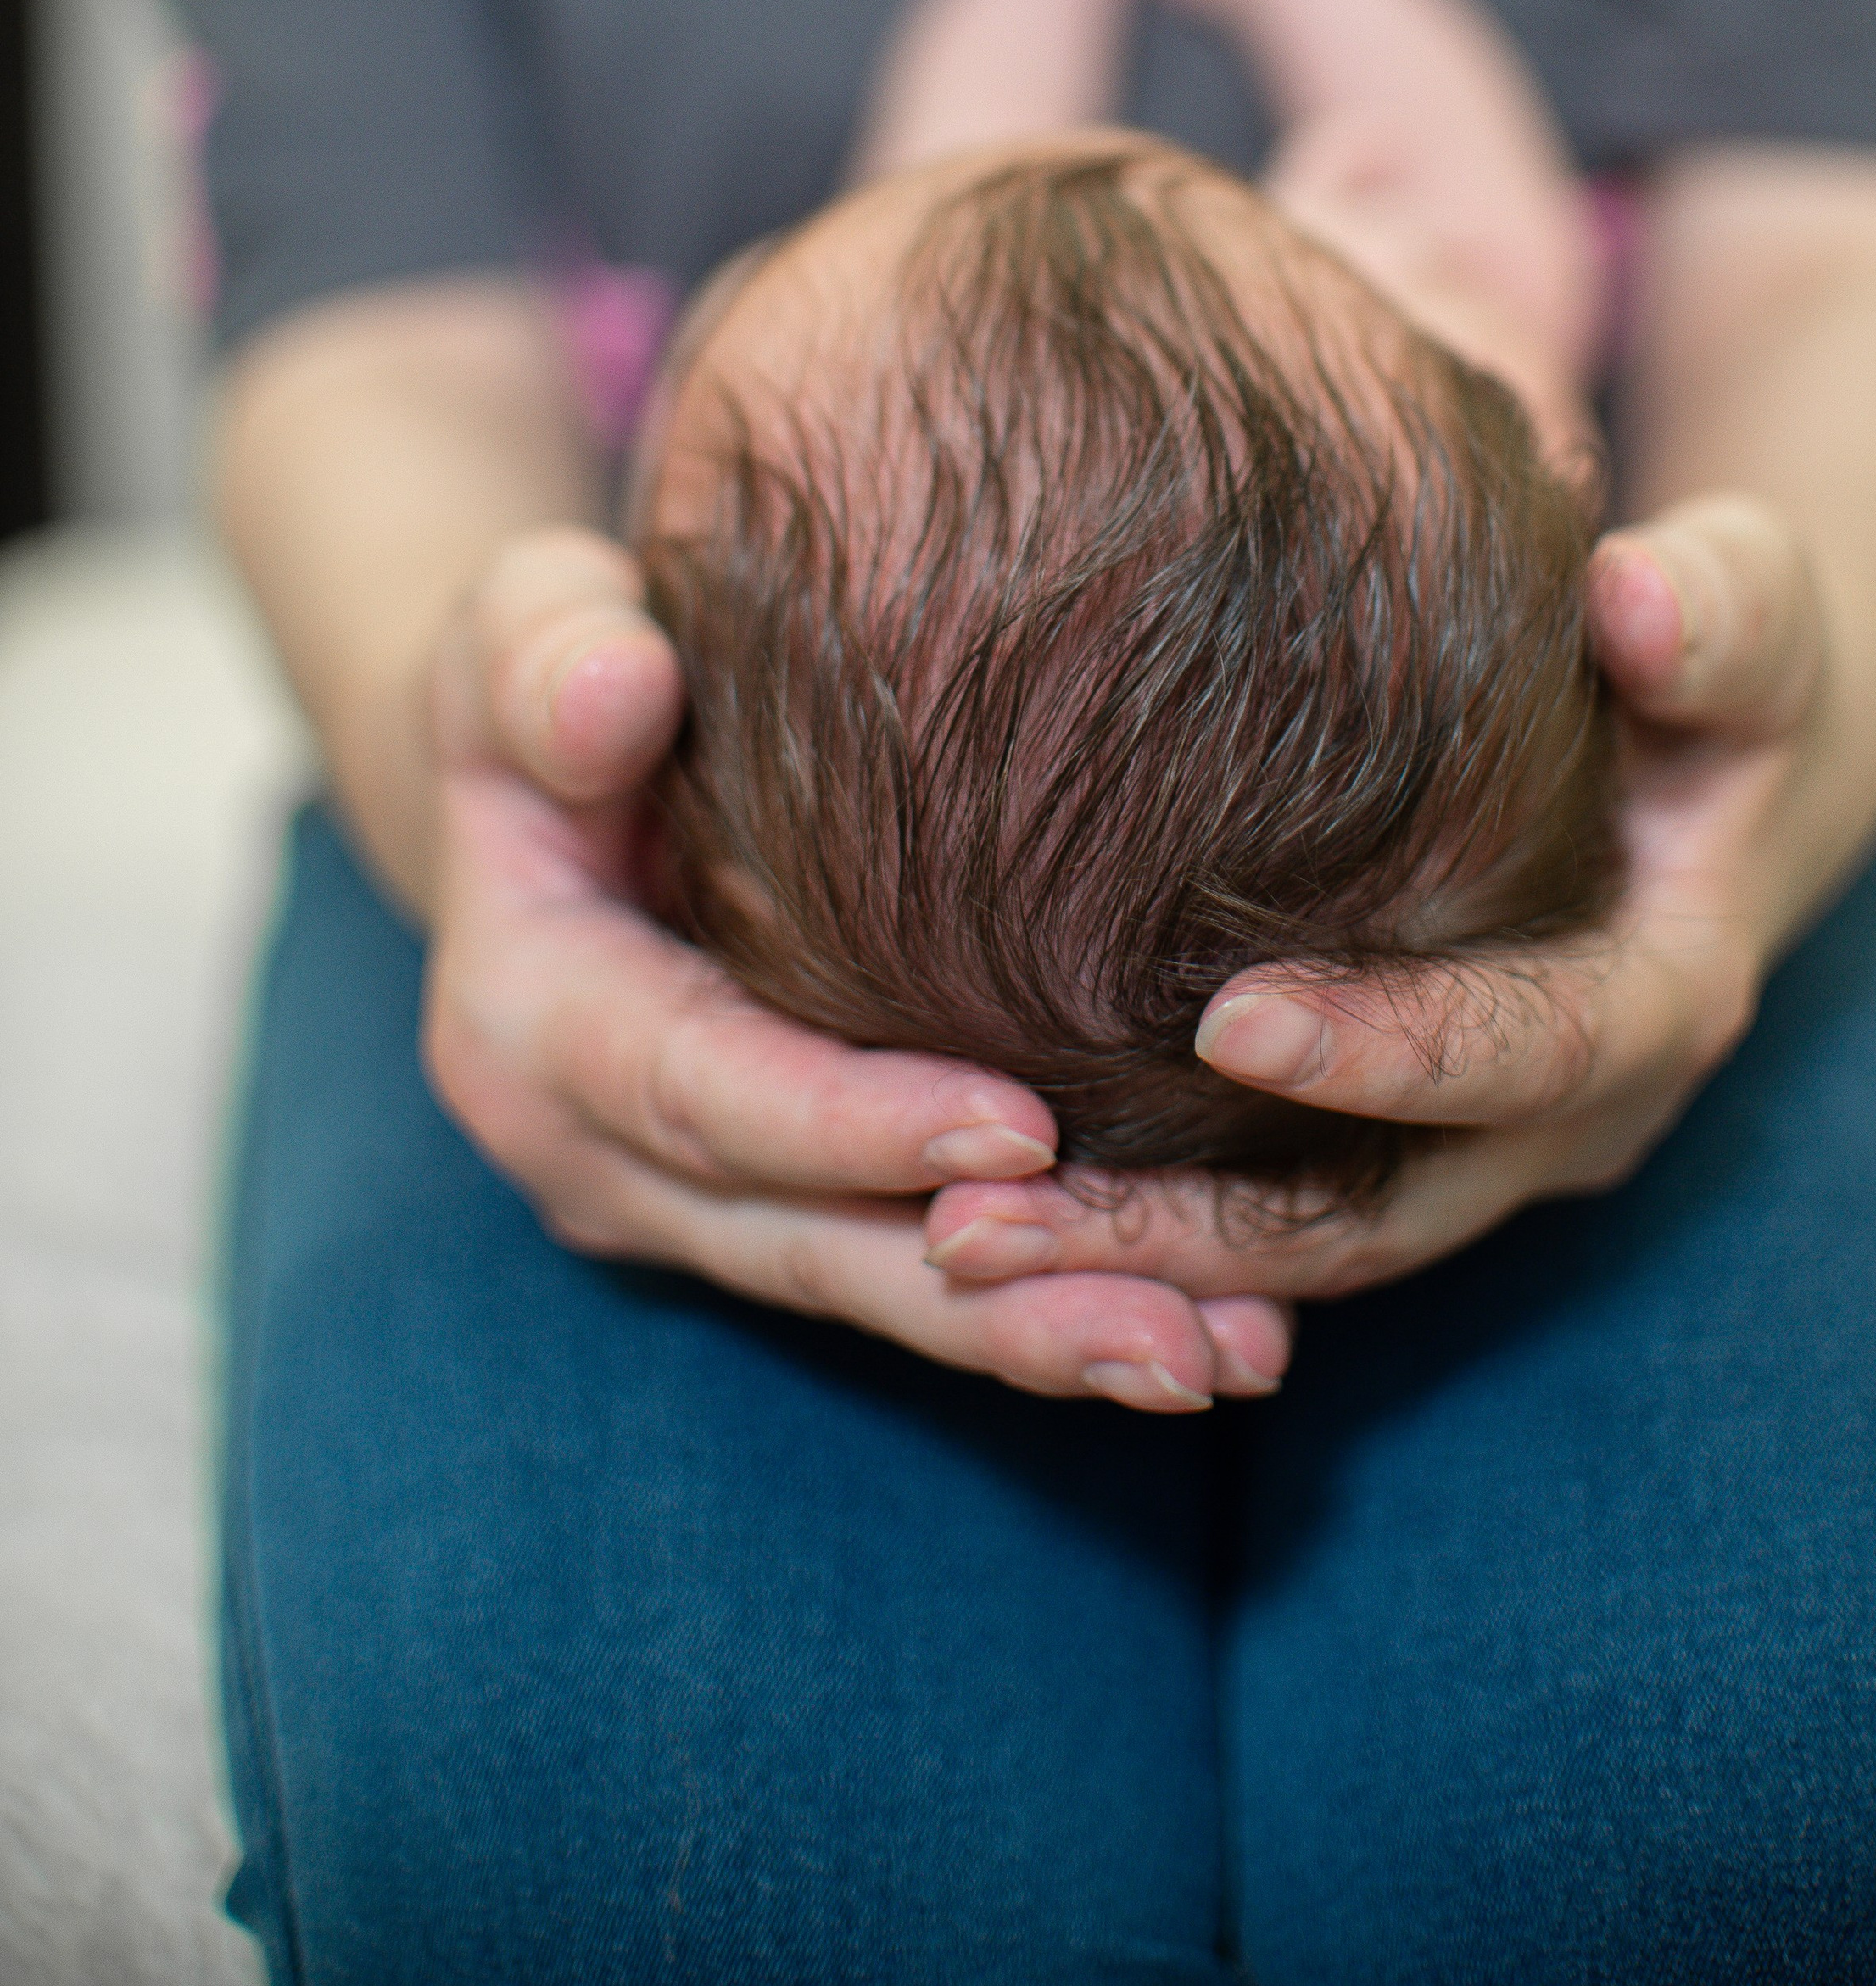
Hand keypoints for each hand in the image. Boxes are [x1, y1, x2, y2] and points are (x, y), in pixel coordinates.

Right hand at [419, 527, 1290, 1405]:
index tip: (1026, 1135)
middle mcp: (597, 1152)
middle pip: (812, 1244)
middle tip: (1187, 1331)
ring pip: (877, 1289)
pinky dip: (1049, 1306)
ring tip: (1238, 1355)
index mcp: (533, 1024)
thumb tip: (614, 689)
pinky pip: (911, 1273)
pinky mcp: (768, 1211)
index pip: (707, 1093)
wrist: (545, 764)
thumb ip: (548, 657)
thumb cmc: (562, 667)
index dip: (858, 1123)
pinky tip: (1213, 1330)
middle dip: (1001, 1298)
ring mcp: (683, 1203)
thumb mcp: (526, 630)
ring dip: (1053, 1335)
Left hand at [919, 494, 1824, 1302]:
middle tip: (992, 1214)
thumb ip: (1715, 611)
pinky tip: (978, 1211)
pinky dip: (1139, 1234)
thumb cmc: (1708, 665)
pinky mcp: (1397, 1148)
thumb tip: (1636, 596)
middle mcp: (1567, 1118)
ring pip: (1300, 1249)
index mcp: (1658, 1002)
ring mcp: (1478, 1154)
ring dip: (1131, 1260)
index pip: (1524, 1052)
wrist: (1711, 771)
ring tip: (950, 1238)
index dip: (1390, 1052)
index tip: (1227, 1022)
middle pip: (1378, 1214)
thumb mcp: (1748, 617)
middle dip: (1192, 1234)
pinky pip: (1264, 1220)